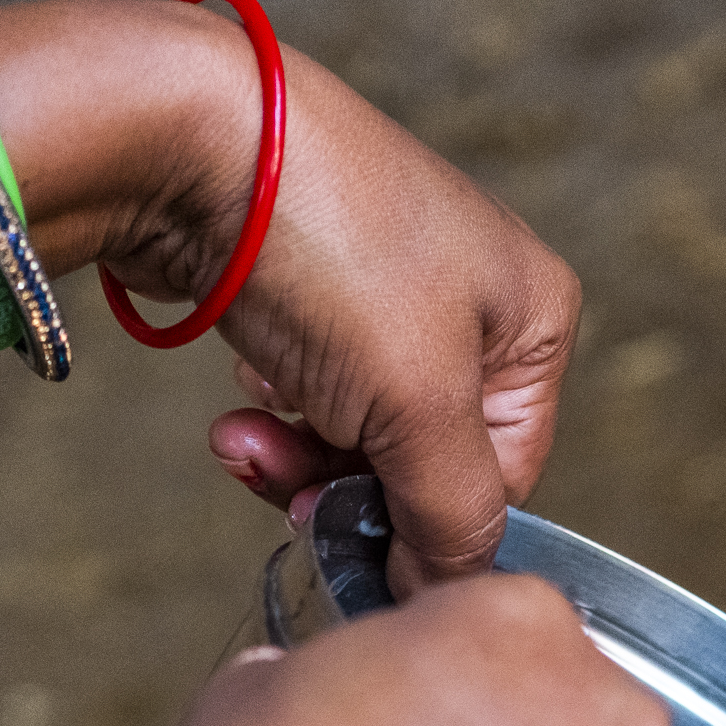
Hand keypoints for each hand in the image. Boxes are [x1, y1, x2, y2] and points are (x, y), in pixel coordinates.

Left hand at [0, 0, 577, 586]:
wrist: (190, 138)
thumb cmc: (331, 251)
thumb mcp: (419, 404)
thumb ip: (451, 513)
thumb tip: (446, 588)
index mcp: (536, 318)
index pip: (505, 478)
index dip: (427, 519)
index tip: (357, 535)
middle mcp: (475, 299)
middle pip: (424, 458)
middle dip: (344, 480)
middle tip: (284, 483)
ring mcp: (390, 289)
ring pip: (356, 430)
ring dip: (294, 451)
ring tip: (242, 429)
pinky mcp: (312, 285)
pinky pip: (307, 386)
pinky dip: (270, 401)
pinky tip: (241, 378)